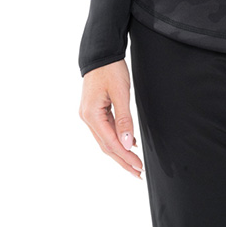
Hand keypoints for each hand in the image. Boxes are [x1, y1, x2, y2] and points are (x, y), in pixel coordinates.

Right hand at [79, 59, 142, 178]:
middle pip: (106, 146)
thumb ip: (124, 118)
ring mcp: (89, 115)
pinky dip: (117, 139)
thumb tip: (128, 143)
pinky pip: (106, 130)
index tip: (138, 167)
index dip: (125, 157)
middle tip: (138, 173)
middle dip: (123, 160)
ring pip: (105, 140)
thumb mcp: (121, 92)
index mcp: (91, 115)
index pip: (110, 143)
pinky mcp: (94, 111)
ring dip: (120, 152)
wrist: (101, 53)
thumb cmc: (111, 69)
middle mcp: (87, 118)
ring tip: (134, 164)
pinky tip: (129, 144)